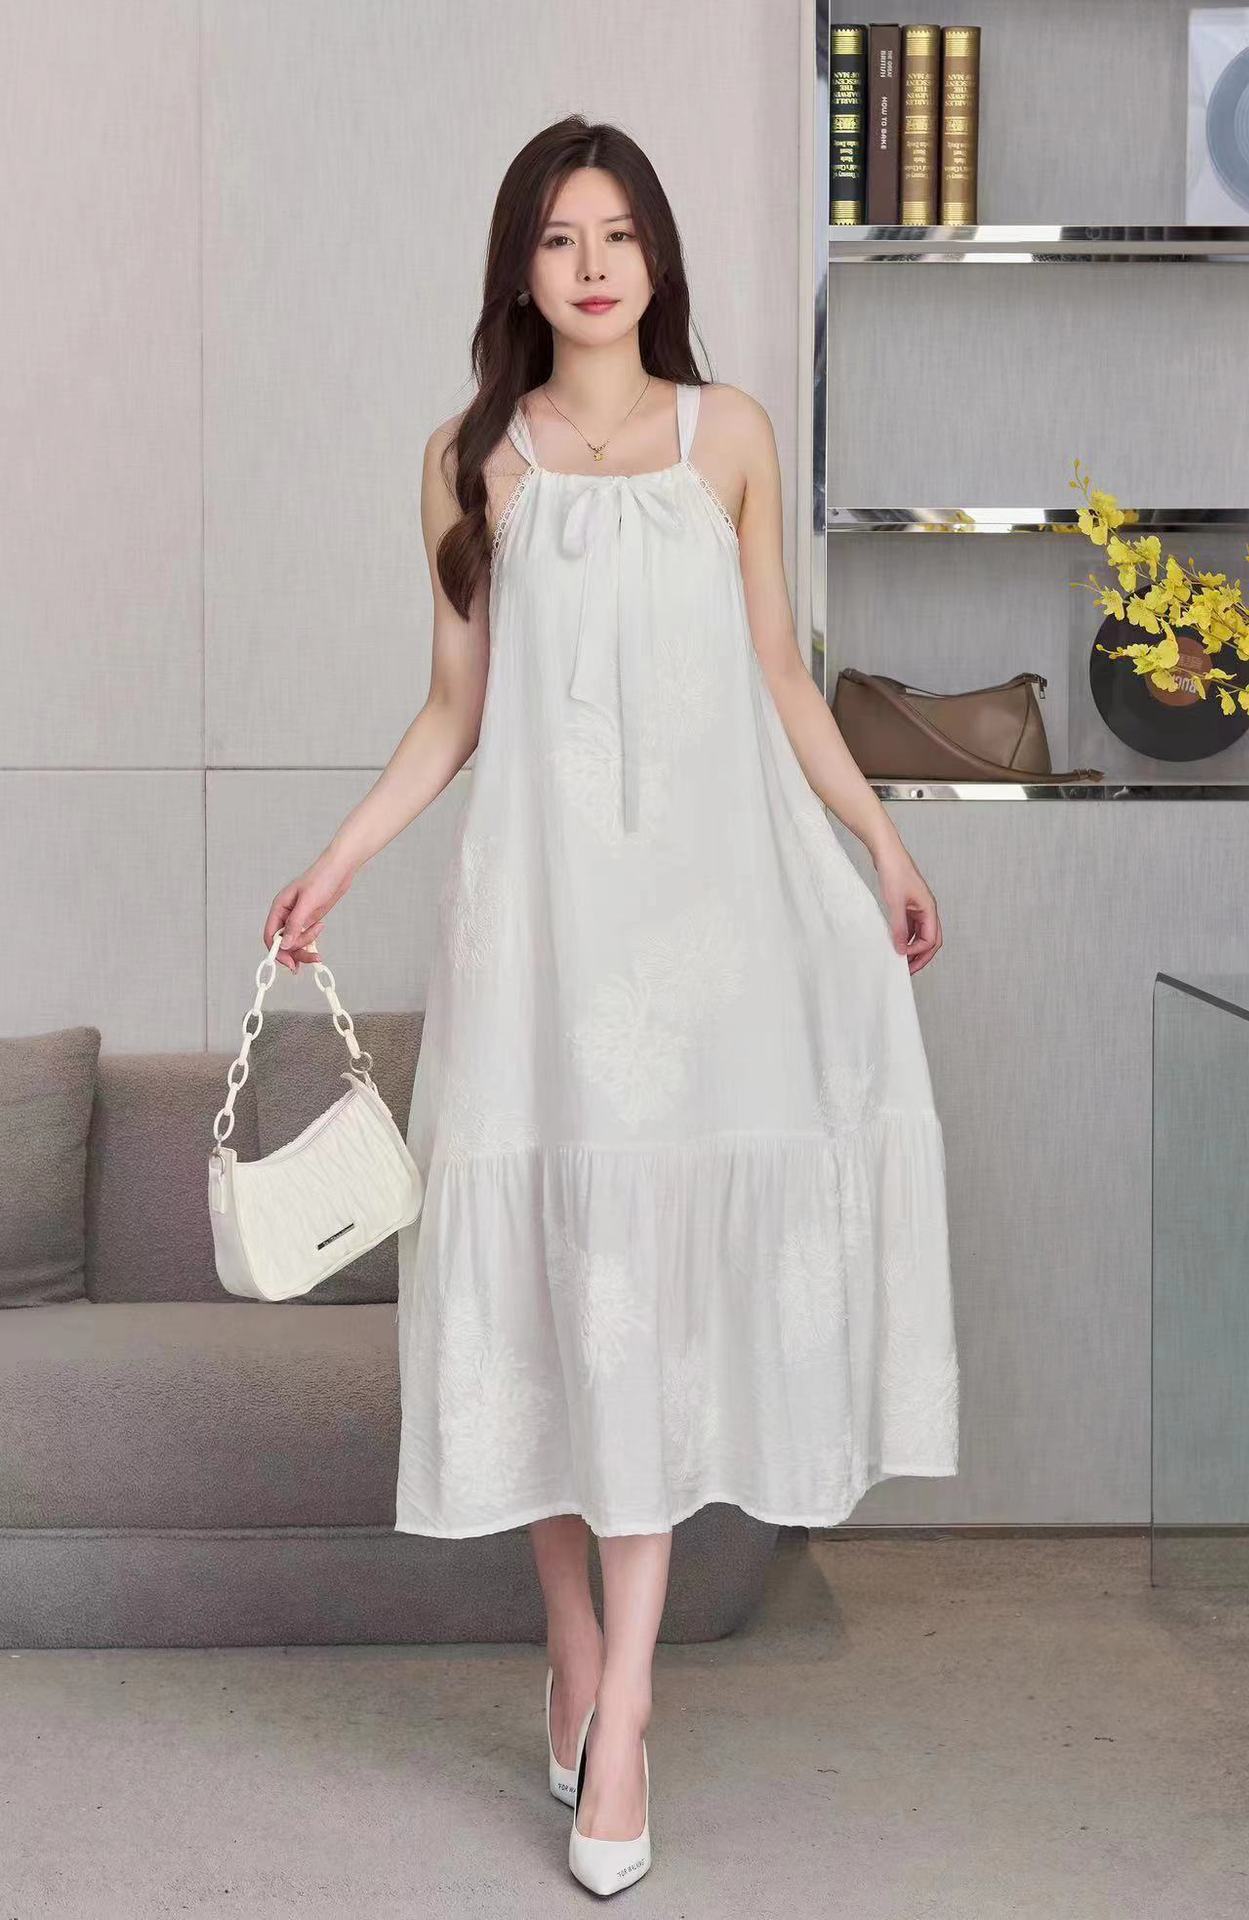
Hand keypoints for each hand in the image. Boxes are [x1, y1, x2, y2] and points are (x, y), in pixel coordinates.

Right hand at [263, 853, 356, 973]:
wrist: (340, 870)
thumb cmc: (322, 878)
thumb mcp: (308, 902)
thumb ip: (295, 924)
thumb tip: (284, 944)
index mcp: (279, 907)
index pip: (270, 934)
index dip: (277, 951)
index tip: (288, 963)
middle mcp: (286, 914)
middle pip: (283, 942)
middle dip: (294, 953)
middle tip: (310, 961)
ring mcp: (298, 918)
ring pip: (294, 942)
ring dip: (304, 951)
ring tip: (318, 955)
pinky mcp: (309, 920)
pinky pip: (304, 938)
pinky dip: (309, 946)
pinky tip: (316, 951)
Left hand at [873, 845, 942, 973]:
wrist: (887, 852)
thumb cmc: (894, 871)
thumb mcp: (894, 902)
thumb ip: (898, 927)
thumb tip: (901, 950)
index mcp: (929, 909)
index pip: (931, 940)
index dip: (918, 952)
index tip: (902, 957)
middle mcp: (927, 909)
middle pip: (931, 941)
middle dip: (921, 957)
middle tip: (907, 970)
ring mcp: (918, 907)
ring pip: (920, 934)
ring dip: (912, 948)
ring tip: (899, 959)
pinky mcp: (908, 905)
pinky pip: (911, 927)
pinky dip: (905, 937)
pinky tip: (894, 942)